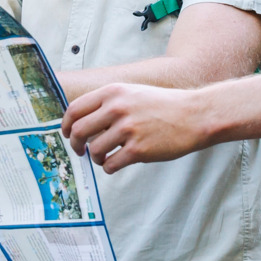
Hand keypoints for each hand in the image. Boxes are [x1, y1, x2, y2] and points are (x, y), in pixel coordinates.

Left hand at [59, 82, 215, 171]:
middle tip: (80, 151)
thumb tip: (82, 121)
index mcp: (113, 92)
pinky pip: (111, 165)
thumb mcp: (133, 92)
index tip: (67, 133)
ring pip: (94, 151)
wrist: (194, 116)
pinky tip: (116, 164)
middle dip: (75, 145)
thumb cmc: (164, 106)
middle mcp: (117, 109)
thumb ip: (109, 102)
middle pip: (78, 131)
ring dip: (96, 158)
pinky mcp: (138, 150)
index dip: (66, 125)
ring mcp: (128, 130)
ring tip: (105, 157)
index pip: (75, 109)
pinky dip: (109, 167)